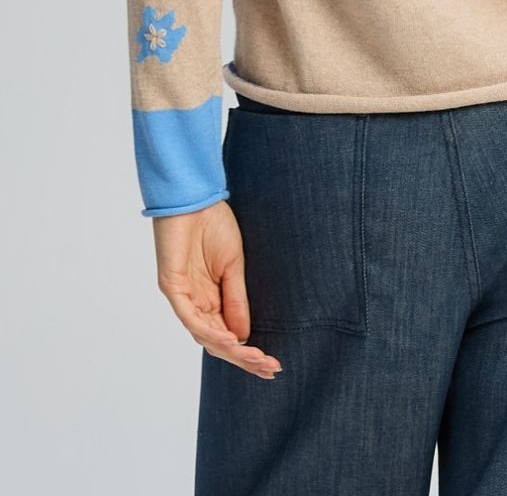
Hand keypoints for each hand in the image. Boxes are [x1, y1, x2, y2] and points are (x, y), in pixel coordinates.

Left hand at [152, 201, 282, 377]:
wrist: (194, 198)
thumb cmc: (212, 225)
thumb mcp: (233, 265)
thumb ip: (236, 300)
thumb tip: (244, 336)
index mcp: (210, 299)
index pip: (228, 335)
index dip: (248, 351)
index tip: (272, 363)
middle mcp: (195, 304)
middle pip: (218, 342)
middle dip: (244, 358)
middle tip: (270, 368)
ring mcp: (182, 298)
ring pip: (206, 335)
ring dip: (232, 350)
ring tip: (257, 358)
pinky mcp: (172, 287)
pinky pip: (191, 318)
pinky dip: (211, 331)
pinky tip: (233, 339)